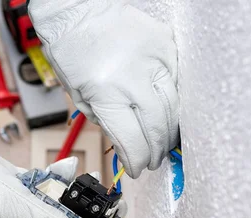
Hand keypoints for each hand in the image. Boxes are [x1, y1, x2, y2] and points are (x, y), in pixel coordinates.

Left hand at [29, 0, 178, 177]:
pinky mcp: (167, 46)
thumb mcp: (78, 94)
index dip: (137, 160)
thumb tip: (126, 143)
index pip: (132, 140)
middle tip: (153, 161)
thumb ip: (104, 120)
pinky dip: (174, 102)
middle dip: (156, 151)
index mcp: (107, 93)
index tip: (136, 168)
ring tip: (161, 143)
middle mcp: (134, 78)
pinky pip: (178, 82)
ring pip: (175, 107)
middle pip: (158, 127)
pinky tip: (166, 115)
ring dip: (169, 131)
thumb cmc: (71, 49)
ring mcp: (155, 60)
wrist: (78, 10)